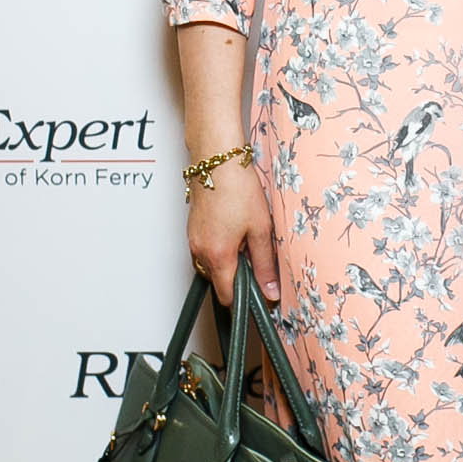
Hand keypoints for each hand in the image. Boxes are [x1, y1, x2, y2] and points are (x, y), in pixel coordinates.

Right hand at [185, 159, 280, 302]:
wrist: (217, 161)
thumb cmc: (237, 189)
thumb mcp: (261, 229)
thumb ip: (265, 264)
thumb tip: (270, 290)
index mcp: (218, 256)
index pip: (227, 296)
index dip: (243, 300)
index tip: (257, 296)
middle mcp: (200, 251)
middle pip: (218, 282)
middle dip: (236, 278)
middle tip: (256, 259)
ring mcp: (193, 240)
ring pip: (211, 266)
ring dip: (227, 262)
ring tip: (245, 240)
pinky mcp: (192, 229)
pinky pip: (205, 250)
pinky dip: (219, 249)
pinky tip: (233, 231)